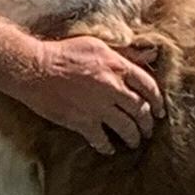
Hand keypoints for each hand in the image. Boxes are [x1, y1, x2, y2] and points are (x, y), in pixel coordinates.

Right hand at [13, 36, 163, 154]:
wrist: (34, 68)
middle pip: (140, 110)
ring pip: (126, 127)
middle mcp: (112, 88)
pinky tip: (108, 150)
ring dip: (133, 137)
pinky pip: (101, 139)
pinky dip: (106, 146)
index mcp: (118, 67)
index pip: (149, 86)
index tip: (160, 110)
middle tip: (148, 130)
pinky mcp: (83, 121)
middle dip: (147, 123)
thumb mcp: (97, 45)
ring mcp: (98, 107)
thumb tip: (152, 55)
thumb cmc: (62, 53)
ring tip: (133, 142)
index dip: (157, 100)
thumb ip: (126, 53)